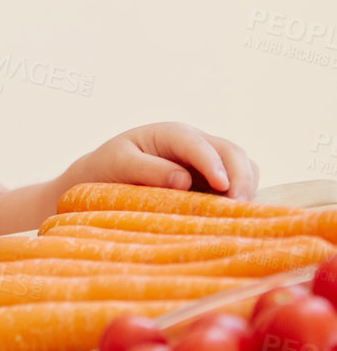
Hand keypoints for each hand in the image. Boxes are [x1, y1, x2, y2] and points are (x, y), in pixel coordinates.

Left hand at [66, 122, 258, 199]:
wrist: (104, 178)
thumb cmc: (109, 167)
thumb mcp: (119, 164)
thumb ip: (148, 169)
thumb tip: (184, 181)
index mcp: (170, 134)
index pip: (197, 144)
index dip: (213, 164)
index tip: (223, 187)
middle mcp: (195, 144)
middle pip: (231, 152)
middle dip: (240, 178)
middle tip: (239, 207)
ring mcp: (208, 163)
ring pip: (244, 167)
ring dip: (246, 188)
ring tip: (239, 214)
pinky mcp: (214, 182)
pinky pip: (239, 186)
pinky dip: (243, 198)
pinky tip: (235, 216)